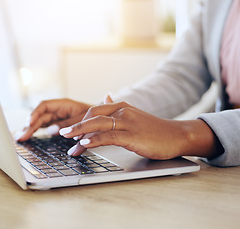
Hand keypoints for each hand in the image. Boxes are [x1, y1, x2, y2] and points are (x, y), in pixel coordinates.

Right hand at [15, 98, 90, 140]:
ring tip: (19, 138)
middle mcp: (57, 110)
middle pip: (39, 116)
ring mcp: (55, 117)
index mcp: (63, 104)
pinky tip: (26, 137)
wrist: (104, 119)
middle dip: (29, 125)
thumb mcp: (83, 120)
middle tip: (20, 136)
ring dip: (29, 129)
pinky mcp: (56, 124)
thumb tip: (50, 130)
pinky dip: (34, 132)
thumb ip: (68, 124)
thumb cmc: (95, 116)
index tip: (29, 122)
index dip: (35, 113)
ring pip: (39, 122)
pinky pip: (42, 127)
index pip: (45, 106)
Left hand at [59, 101, 219, 159]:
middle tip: (62, 134)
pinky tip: (85, 143)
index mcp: (122, 106)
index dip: (80, 120)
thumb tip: (106, 97)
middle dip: (75, 125)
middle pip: (93, 115)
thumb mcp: (134, 115)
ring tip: (68, 141)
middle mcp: (123, 111)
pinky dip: (96, 139)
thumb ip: (118, 108)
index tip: (70, 130)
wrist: (178, 136)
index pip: (94, 110)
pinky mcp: (133, 136)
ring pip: (98, 125)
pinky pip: (110, 136)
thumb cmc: (155, 130)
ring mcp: (128, 123)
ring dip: (80, 133)